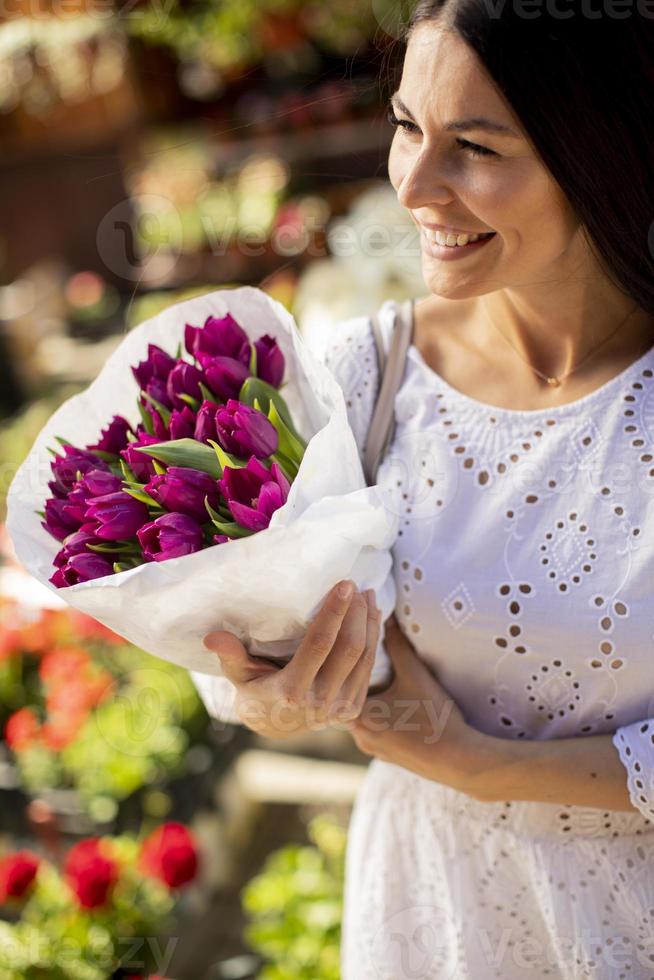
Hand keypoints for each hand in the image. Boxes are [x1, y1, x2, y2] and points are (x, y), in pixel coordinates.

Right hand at [202, 581, 381, 739]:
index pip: (320, 645)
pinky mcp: (353, 710)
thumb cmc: (254, 690)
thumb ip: (229, 655)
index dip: (335, 612)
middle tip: (357, 586)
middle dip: (356, 613)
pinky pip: (368, 669)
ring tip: (368, 595)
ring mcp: (339, 710)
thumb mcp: (238, 674)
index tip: (345, 584)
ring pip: (364, 658)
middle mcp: (319, 703)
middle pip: (348, 649)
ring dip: (369, 623)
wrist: (274, 727)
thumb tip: (211, 638)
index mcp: (291, 692)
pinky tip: (371, 618)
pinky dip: (373, 640)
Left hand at [346, 615, 482, 793]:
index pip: (339, 682)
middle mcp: (360, 737)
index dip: (344, 661)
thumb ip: (397, 644)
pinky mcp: (390, 756)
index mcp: (359, 718)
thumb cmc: (435, 718)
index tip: (348, 644)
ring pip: (364, 716)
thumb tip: (386, 617)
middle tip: (360, 656)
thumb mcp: (415, 674)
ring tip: (379, 677)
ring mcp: (375, 750)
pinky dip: (381, 714)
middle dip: (356, 678)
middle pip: (349, 700)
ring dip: (370, 698)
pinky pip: (378, 729)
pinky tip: (394, 702)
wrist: (462, 761)